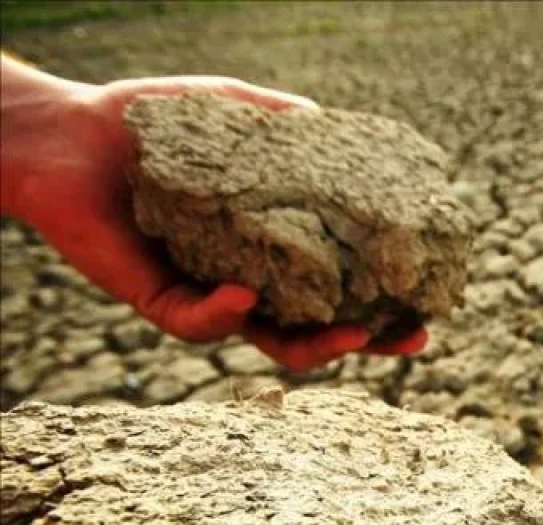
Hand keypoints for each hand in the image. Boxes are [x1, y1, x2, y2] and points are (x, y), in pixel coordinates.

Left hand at [0, 58, 427, 370]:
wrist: (65, 131)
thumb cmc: (152, 122)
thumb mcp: (237, 112)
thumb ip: (292, 125)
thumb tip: (357, 138)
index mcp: (272, 245)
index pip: (339, 282)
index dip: (383, 295)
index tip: (429, 301)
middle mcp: (248, 278)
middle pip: (319, 327)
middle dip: (369, 341)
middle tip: (414, 339)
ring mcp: (207, 295)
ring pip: (269, 341)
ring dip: (315, 346)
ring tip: (351, 336)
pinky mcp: (158, 301)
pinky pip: (199, 321)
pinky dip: (225, 312)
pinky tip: (246, 293)